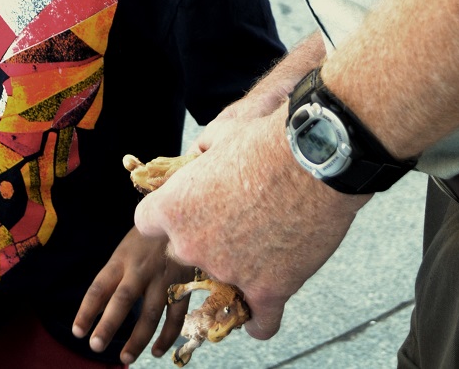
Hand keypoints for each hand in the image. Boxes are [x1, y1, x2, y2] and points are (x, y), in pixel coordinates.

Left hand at [72, 226, 190, 363]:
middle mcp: (140, 268)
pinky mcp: (183, 284)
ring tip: (126, 357)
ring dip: (139, 338)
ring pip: (151, 311)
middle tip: (96, 346)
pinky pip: (176, 314)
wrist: (183, 216)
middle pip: (123, 298)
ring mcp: (163, 276)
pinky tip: (158, 351)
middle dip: (109, 324)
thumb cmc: (147, 237)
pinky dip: (168, 335)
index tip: (77, 332)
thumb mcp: (125, 250)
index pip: (99, 286)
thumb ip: (112, 278)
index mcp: (122, 259)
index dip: (87, 310)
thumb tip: (96, 309)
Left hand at [134, 106, 368, 340]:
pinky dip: (259, 319)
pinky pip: (258, 322)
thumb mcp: (219, 136)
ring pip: (220, 283)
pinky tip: (263, 307)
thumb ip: (201, 155)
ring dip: (236, 268)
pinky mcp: (267, 291)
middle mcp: (193, 244)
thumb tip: (201, 157)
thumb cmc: (264, 140)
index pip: (148, 223)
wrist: (311, 158)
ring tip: (262, 247)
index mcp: (173, 207)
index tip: (187, 207)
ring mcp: (228, 272)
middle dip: (203, 238)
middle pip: (183, 251)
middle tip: (234, 218)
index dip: (168, 214)